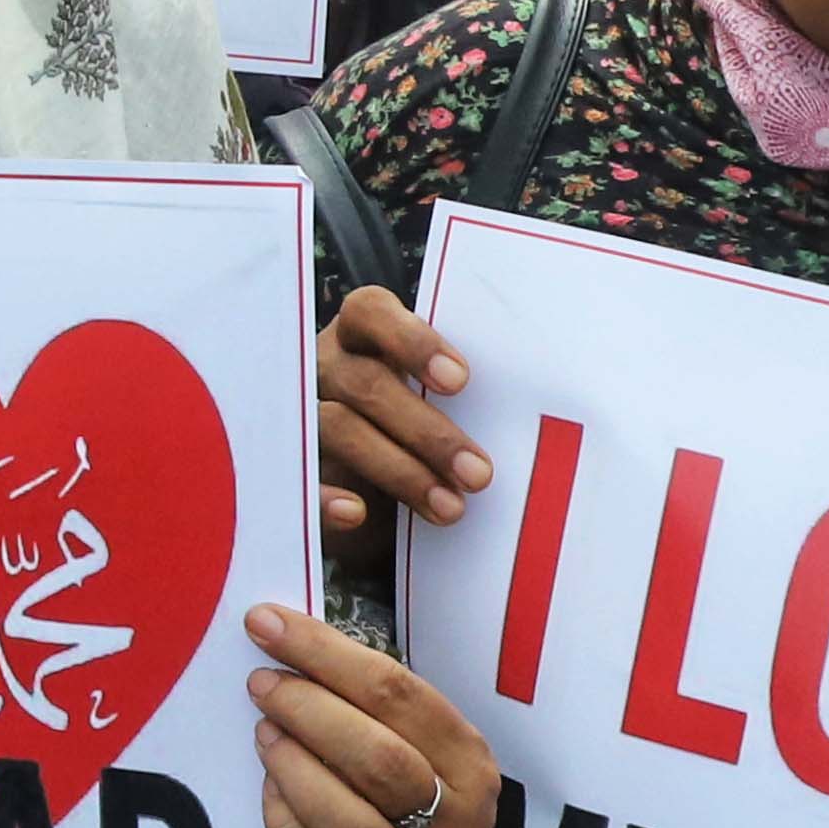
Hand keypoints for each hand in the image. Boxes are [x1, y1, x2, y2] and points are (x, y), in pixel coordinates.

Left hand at [245, 603, 491, 827]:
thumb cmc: (397, 768)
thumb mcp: (407, 726)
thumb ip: (362, 685)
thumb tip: (278, 625)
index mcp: (472, 763)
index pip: (396, 694)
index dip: (324, 653)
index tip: (266, 625)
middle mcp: (457, 826)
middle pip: (378, 761)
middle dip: (308, 712)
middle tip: (262, 685)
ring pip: (348, 826)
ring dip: (294, 771)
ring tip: (265, 735)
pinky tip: (271, 793)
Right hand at [314, 285, 491, 537]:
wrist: (364, 484)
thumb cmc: (415, 426)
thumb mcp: (433, 398)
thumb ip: (460, 393)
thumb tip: (537, 415)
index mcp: (360, 335)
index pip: (370, 313)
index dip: (412, 342)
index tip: (461, 382)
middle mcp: (325, 367)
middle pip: (365, 383)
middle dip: (427, 431)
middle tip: (479, 474)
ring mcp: (302, 416)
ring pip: (337, 428)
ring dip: (399, 471)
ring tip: (451, 509)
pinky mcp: (291, 468)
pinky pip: (298, 479)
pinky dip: (324, 496)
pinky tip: (357, 514)